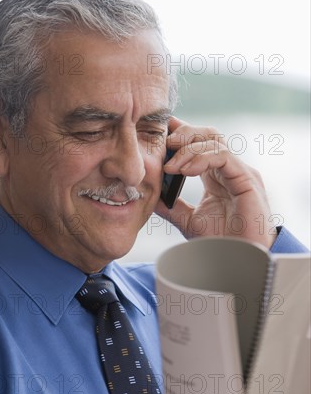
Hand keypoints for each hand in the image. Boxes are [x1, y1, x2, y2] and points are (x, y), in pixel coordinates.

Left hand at [155, 117, 276, 248]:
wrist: (239, 259)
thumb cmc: (221, 242)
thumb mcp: (187, 220)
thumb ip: (170, 206)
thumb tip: (147, 195)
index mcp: (215, 175)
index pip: (198, 144)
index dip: (179, 134)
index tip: (157, 134)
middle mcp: (228, 169)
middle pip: (207, 134)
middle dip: (183, 134)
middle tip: (162, 144)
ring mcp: (239, 172)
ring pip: (214, 140)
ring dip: (188, 148)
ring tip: (169, 166)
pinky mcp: (246, 178)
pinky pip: (223, 155)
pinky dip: (201, 158)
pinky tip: (185, 171)